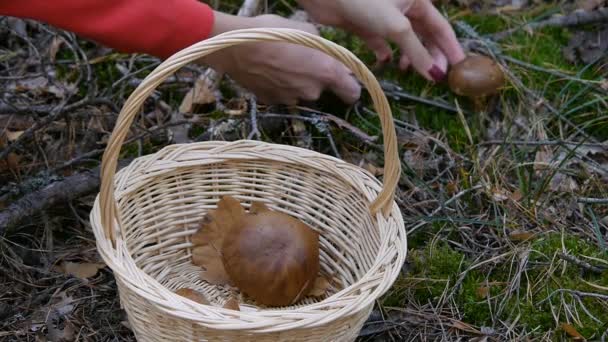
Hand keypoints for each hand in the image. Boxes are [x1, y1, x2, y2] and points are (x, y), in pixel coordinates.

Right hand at [198, 12, 360, 104]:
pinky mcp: (272, 101)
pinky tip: (268, 69)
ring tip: (281, 62)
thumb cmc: (272, 32)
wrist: (235, 46)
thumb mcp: (305, 28)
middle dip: (315, 77)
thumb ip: (322, 45)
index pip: (351, 92)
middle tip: (301, 60)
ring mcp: (291, 99)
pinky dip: (279, 85)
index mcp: (325, 72)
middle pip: (322, 89)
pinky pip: (282, 93)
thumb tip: (325, 52)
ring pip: (301, 91)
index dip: (350, 87)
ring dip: (296, 81)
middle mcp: (311, 90)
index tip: (345, 81)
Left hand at [297, 0, 465, 81]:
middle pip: (423, 35)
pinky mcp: (365, 24)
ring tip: (406, 70)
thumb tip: (435, 75)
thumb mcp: (396, 27)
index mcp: (417, 0)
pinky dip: (385, 52)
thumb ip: (416, 51)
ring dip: (408, 56)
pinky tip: (385, 61)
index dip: (450, 48)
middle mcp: (403, 6)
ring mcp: (383, 16)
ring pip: (403, 40)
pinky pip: (380, 41)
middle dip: (429, 55)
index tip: (460, 68)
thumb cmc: (364, 1)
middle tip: (433, 76)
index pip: (441, 27)